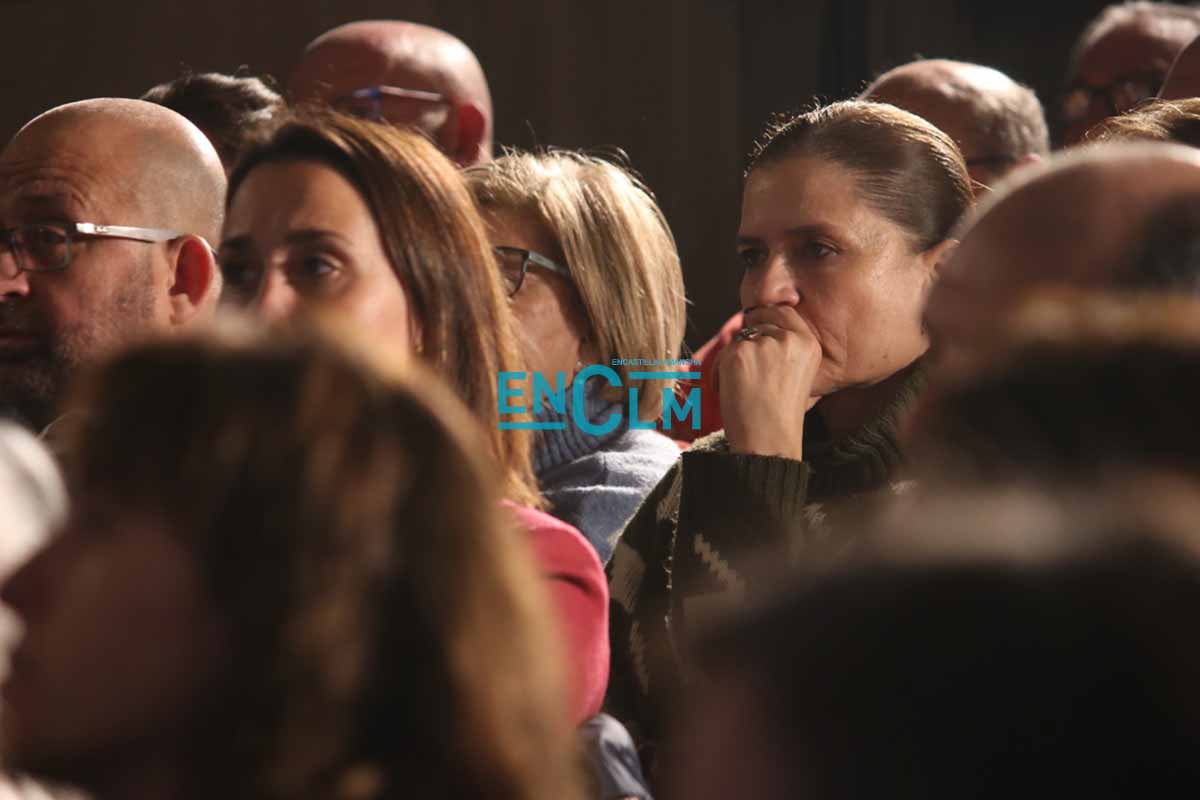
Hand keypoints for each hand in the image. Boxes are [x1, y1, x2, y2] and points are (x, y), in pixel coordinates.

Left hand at [717, 305, 821, 460]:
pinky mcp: (739, 353)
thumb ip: (784, 346)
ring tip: (744, 386)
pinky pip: (723, 352)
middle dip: (749, 340)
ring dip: (735, 357)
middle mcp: (789, 339)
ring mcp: (763, 344)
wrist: (769, 440)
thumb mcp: (797, 372)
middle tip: (749, 370)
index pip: (784, 312)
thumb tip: (756, 324)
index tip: (757, 329)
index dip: (767, 317)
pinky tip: (732, 390)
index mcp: (808, 343)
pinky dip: (721, 370)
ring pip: (739, 337)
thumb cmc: (780, 414)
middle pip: (758, 322)